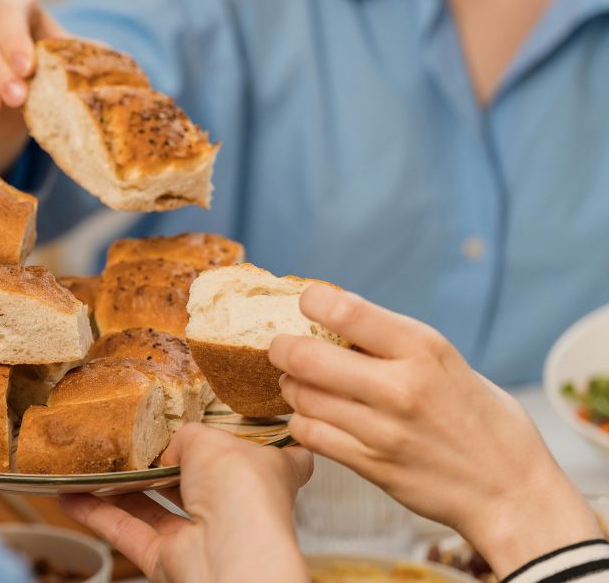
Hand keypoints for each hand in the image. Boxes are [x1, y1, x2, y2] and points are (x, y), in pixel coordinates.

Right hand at [61, 425, 312, 582]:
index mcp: (267, 473)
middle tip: (137, 437)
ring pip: (155, 506)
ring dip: (122, 486)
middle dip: (168, 460)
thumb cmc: (241, 494)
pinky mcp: (169, 558)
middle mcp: (236, 506)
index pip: (278, 456)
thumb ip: (185, 436)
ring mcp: (201, 534)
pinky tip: (71, 495)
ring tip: (94, 462)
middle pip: (201, 479)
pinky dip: (97, 514)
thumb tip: (168, 450)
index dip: (256, 439)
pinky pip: (127, 532)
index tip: (236, 422)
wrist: (228, 558)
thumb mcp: (211, 439)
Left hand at [271, 285, 601, 576]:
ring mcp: (383, 430)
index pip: (345, 309)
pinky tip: (314, 417)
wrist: (510, 492)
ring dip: (291, 386)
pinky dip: (302, 421)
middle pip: (305, 356)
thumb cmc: (481, 420)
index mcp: (424, 348)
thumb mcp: (449, 363)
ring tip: (300, 384)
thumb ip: (395, 343)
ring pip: (300, 395)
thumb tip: (336, 318)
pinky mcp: (371, 465)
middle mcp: (401, 386)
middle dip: (282, 348)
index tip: (308, 305)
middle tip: (281, 348)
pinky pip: (309, 433)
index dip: (312, 301)